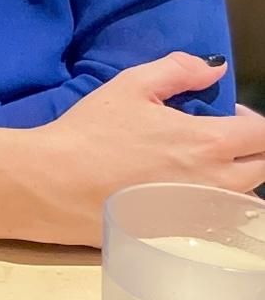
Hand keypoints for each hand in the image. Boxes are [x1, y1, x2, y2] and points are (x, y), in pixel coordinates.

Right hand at [28, 54, 264, 245]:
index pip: (263, 133)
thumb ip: (178, 70)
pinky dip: (209, 199)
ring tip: (200, 162)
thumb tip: (214, 67)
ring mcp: (200, 212)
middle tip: (220, 136)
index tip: (227, 113)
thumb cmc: (91, 132)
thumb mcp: (129, 86)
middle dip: (252, 148)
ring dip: (235, 175)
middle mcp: (216, 181)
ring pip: (244, 195)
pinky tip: (175, 187)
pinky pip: (214, 217)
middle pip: (263, 167)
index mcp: (208, 142)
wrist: (55, 182)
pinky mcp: (182, 232)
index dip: (251, 120)